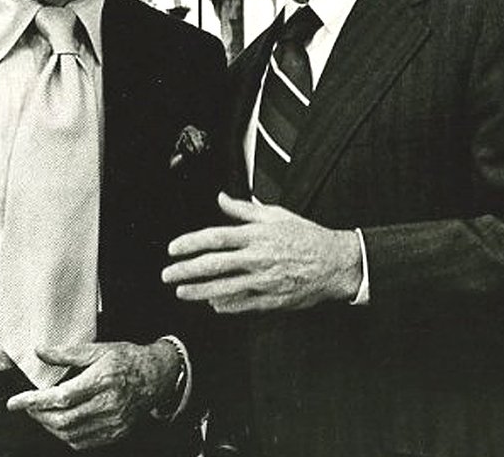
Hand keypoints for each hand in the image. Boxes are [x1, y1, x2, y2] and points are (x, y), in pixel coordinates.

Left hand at [6, 341, 178, 449]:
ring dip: (49, 426)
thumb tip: (41, 352)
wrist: (157, 377)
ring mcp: (113, 422)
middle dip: (38, 415)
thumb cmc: (128, 359)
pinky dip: (65, 435)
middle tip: (27, 406)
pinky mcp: (115, 433)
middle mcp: (108, 404)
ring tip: (42, 413)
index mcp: (102, 380)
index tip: (14, 402)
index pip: (61, 397)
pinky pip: (82, 442)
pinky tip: (61, 422)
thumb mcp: (99, 349)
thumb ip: (68, 353)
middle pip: (62, 420)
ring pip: (70, 434)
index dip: (34, 402)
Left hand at [162, 192, 361, 312]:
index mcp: (257, 235)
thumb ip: (245, 209)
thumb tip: (221, 199)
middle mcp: (257, 258)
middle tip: (167, 274)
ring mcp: (264, 281)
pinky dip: (225, 305)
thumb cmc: (307, 237)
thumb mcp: (276, 215)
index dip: (191, 243)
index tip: (173, 249)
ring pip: (223, 288)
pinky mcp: (272, 300)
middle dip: (186, 270)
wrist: (336, 263)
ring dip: (199, 291)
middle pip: (214, 265)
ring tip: (181, 292)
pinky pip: (242, 304)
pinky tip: (212, 304)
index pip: (216, 237)